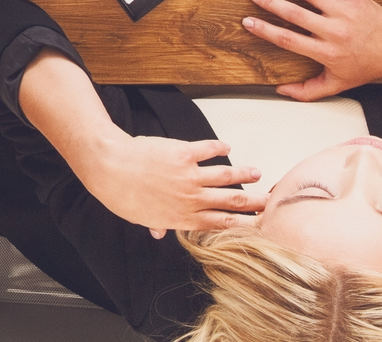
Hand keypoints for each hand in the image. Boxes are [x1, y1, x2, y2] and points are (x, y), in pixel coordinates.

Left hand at [18, 50, 260, 237]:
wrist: (110, 167)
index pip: (220, 223)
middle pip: (230, 202)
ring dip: (244, 174)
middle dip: (253, 203)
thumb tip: (160, 234)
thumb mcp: (140, 218)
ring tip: (258, 173)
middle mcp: (191, 198)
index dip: (241, 224)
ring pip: (225, 175)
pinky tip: (227, 146)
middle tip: (271, 203)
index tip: (257, 225)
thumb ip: (157, 224)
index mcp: (183, 216)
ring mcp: (189, 175)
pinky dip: (219, 147)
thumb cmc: (122, 195)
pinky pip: (207, 149)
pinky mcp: (184, 152)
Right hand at [241, 0, 381, 100]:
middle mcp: (334, 31)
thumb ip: (308, 90)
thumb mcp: (337, 84)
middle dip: (272, 3)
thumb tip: (281, 91)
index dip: (266, 31)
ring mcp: (344, 12)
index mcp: (327, 52)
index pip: (290, 40)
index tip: (249, 22)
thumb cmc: (366, 67)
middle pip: (296, 14)